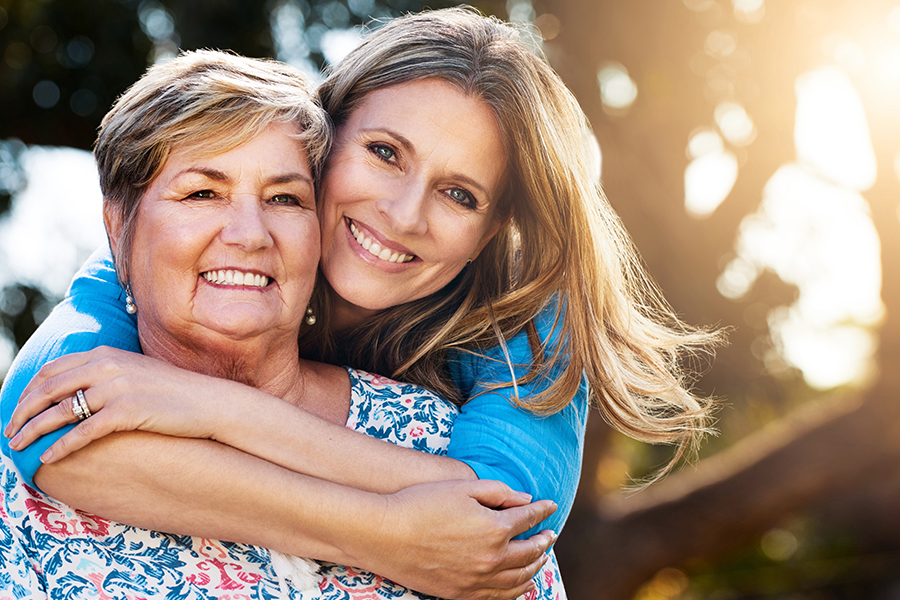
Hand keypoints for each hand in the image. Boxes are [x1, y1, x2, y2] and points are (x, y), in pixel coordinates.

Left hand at [5, 346, 237, 461]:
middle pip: (48, 389)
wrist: (209, 402)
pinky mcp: (126, 411)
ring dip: (33, 431)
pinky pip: (83, 431)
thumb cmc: (175, 392)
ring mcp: (116, 388)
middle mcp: (106, 366)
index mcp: (105, 353)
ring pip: (59, 411)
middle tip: (8, 431)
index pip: (52, 369)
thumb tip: (80, 389)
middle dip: (22, 411)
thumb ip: (107, 373)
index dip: (28, 390)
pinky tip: (48, 458)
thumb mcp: (136, 372)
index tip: (17, 408)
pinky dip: (61, 446)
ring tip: (17, 448)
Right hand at [358, 479, 557, 599]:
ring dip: (534, 567)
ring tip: (540, 558)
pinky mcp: (461, 594)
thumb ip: (498, 491)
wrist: (385, 534)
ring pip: (519, 579)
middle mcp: (492, 558)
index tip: (550, 506)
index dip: (542, 511)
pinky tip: (519, 584)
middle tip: (550, 534)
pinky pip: (498, 597)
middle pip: (530, 552)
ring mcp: (477, 580)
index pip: (529, 519)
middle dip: (543, 541)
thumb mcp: (462, 487)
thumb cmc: (422, 503)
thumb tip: (525, 499)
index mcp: (495, 528)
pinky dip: (515, 591)